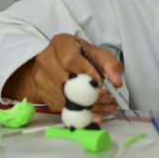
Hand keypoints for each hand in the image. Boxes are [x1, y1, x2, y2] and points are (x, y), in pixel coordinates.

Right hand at [3, 34, 123, 123]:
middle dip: (88, 94)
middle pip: (65, 81)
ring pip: (63, 98)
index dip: (86, 72)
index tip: (99, 81)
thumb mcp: (97, 54)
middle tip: (107, 99)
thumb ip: (110, 64)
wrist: (57, 63)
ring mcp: (41, 78)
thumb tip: (117, 82)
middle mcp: (46, 59)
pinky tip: (93, 113)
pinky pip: (60, 107)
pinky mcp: (42, 94)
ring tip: (105, 107)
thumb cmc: (80, 56)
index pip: (70, 60)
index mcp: (61, 44)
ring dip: (86, 106)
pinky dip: (78, 113)